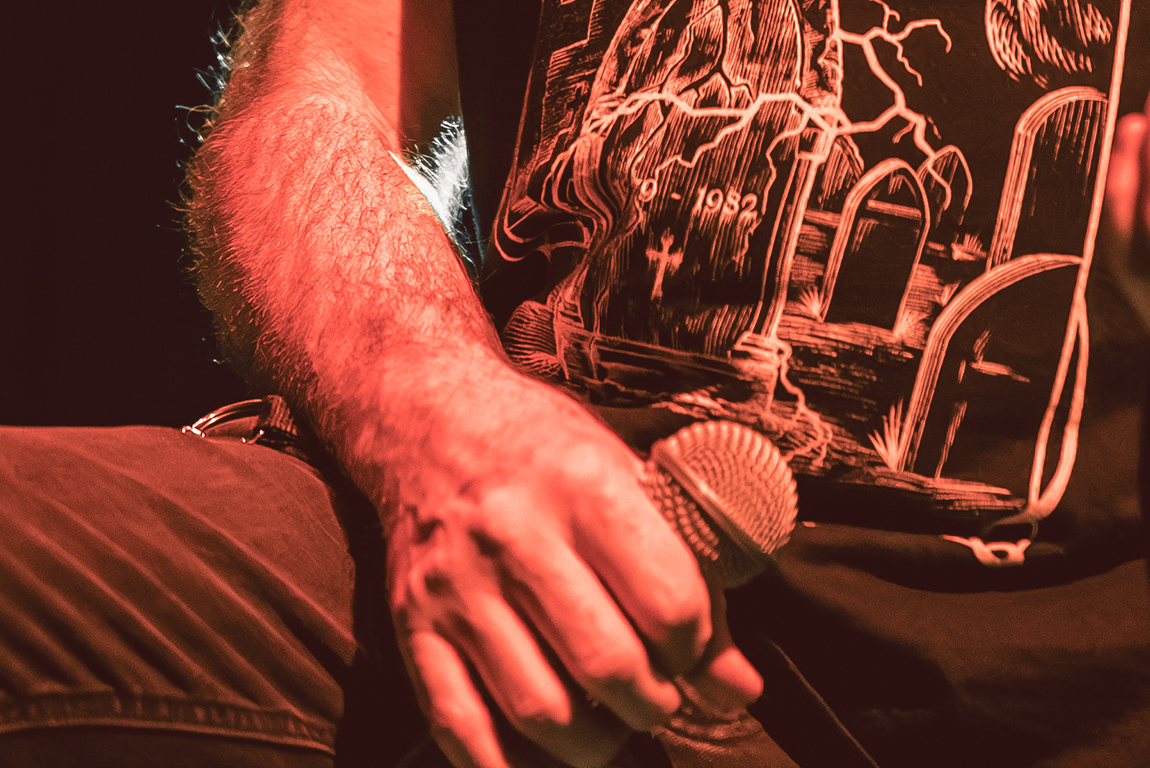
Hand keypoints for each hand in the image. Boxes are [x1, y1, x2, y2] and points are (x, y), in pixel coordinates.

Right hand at [363, 360, 763, 767]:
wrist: (427, 417)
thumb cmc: (542, 449)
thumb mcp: (628, 479)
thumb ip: (690, 577)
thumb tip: (740, 687)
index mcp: (583, 485)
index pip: (667, 601)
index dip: (697, 648)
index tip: (692, 652)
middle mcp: (514, 534)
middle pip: (607, 666)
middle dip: (653, 704)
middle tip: (657, 698)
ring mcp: (456, 586)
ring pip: (540, 710)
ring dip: (593, 742)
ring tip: (609, 723)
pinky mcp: (410, 624)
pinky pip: (460, 726)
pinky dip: (505, 765)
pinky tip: (541, 755)